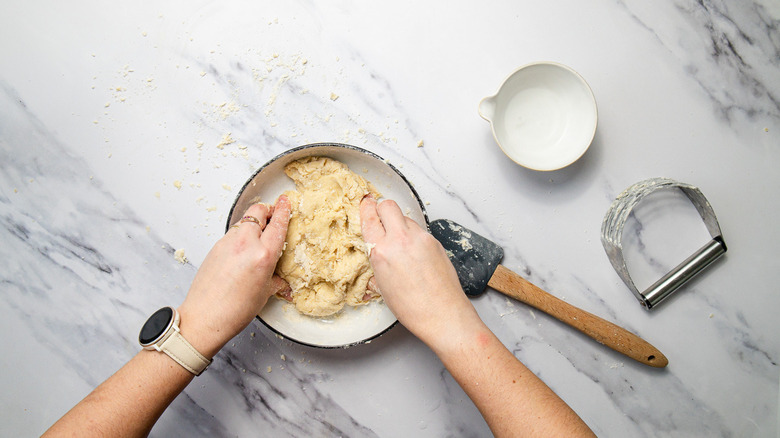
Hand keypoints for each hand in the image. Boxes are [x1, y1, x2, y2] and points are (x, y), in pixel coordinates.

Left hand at [177, 196, 290, 357]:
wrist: (204, 318)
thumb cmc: (233, 311)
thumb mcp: (263, 294)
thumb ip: (275, 279)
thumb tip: (281, 279)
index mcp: (262, 255)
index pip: (277, 224)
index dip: (284, 210)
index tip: (286, 202)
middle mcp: (245, 244)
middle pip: (258, 212)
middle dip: (268, 210)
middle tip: (274, 214)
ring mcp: (227, 243)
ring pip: (244, 221)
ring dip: (253, 223)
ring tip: (259, 235)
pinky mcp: (215, 247)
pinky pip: (232, 233)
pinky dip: (241, 235)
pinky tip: (243, 250)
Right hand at [360, 196, 479, 347]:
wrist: (443, 314)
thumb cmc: (413, 308)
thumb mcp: (383, 287)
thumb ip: (378, 262)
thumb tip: (376, 252)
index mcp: (382, 252)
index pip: (370, 217)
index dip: (366, 208)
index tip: (365, 204)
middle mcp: (401, 240)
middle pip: (388, 205)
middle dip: (382, 209)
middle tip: (381, 218)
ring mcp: (421, 239)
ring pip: (405, 217)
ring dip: (399, 224)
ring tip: (400, 243)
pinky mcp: (435, 242)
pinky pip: (419, 230)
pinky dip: (414, 235)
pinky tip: (415, 253)